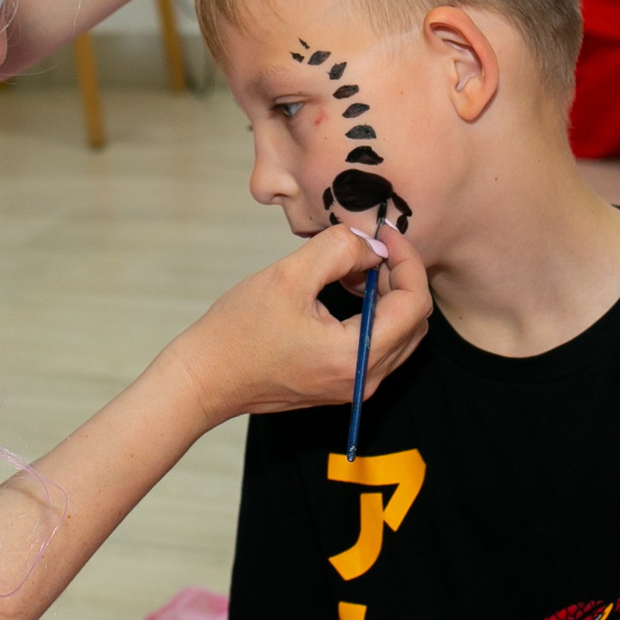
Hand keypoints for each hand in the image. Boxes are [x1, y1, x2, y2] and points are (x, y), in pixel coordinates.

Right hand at [158, 223, 431, 428]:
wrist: (204, 379)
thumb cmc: (237, 332)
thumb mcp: (288, 277)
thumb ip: (338, 251)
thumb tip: (373, 245)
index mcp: (355, 356)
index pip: (414, 304)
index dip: (406, 260)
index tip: (383, 233)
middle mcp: (364, 380)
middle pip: (415, 321)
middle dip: (399, 276)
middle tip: (367, 247)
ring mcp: (353, 387)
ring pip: (399, 333)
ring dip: (386, 294)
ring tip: (350, 267)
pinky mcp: (340, 384)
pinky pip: (378, 345)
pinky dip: (373, 313)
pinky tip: (342, 291)